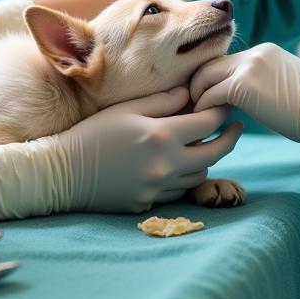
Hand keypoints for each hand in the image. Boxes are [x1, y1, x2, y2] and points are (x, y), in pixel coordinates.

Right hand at [0, 87, 243, 219]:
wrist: (63, 173)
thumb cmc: (92, 133)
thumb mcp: (126, 109)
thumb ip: (162, 101)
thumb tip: (189, 94)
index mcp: (161, 136)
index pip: (206, 123)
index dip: (221, 112)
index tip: (228, 105)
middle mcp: (165, 165)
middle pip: (213, 154)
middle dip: (228, 140)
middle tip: (236, 129)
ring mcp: (158, 188)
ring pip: (199, 175)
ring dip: (205, 160)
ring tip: (204, 145)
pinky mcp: (149, 204)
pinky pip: (178, 191)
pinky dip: (183, 177)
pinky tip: (177, 164)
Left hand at [190, 43, 299, 158]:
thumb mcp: (285, 86)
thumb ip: (263, 85)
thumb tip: (249, 101)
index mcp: (263, 52)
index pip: (224, 61)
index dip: (211, 80)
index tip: (205, 100)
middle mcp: (253, 54)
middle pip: (208, 64)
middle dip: (196, 86)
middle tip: (193, 109)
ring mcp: (247, 67)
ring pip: (204, 77)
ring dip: (197, 98)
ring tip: (197, 119)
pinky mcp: (243, 85)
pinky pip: (210, 94)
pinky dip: (204, 108)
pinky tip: (207, 123)